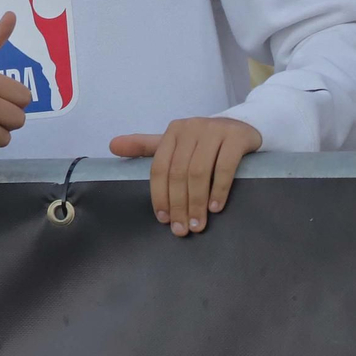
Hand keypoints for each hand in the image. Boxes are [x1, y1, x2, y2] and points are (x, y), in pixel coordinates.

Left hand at [110, 117, 261, 236]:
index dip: (159, 195)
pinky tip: (216, 208)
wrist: (244, 127)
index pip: (159, 168)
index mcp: (173, 131)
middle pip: (178, 173)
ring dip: (197, 202)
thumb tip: (112, 146)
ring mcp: (214, 130)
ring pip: (198, 172)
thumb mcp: (176, 143)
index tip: (163, 219)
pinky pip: (224, 167)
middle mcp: (191, 128)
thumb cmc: (205, 141)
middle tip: (182, 229)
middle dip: (178, 204)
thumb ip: (145, 146)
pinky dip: (218, 189)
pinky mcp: (236, 137)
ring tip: (198, 224)